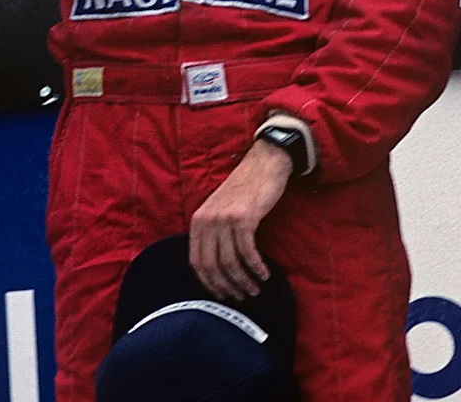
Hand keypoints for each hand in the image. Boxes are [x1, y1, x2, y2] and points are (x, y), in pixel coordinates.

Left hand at [189, 139, 292, 301]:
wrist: (262, 164)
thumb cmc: (244, 190)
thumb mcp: (219, 210)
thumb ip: (213, 234)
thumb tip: (217, 269)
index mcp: (197, 221)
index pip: (196, 262)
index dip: (208, 284)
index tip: (222, 295)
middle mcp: (207, 220)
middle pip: (212, 266)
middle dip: (226, 287)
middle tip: (241, 298)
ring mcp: (224, 219)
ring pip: (230, 262)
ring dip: (243, 281)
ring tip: (254, 290)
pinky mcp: (244, 217)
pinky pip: (247, 252)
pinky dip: (256, 267)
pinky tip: (264, 275)